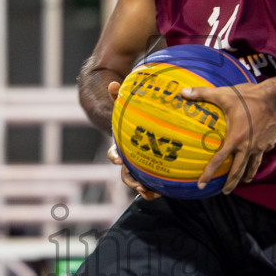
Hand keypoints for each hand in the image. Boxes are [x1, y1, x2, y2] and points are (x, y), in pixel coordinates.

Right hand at [105, 81, 160, 200]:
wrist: (146, 130)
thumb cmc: (135, 119)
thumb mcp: (127, 108)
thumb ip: (120, 98)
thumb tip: (113, 83)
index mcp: (122, 147)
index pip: (114, 153)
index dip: (115, 157)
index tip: (119, 159)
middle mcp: (129, 160)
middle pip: (125, 174)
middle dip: (131, 181)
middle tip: (140, 184)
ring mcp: (139, 168)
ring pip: (137, 183)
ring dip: (142, 189)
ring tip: (150, 192)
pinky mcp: (151, 173)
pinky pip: (150, 185)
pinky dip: (154, 190)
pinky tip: (161, 192)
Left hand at [184, 80, 275, 193]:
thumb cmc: (249, 96)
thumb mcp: (224, 94)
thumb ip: (202, 94)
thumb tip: (182, 92)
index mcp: (235, 139)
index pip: (218, 161)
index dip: (208, 174)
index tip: (201, 185)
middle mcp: (247, 147)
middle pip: (238, 171)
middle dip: (230, 183)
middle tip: (225, 192)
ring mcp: (260, 146)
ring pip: (252, 166)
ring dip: (247, 175)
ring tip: (244, 181)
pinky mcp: (269, 142)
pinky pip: (262, 153)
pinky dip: (258, 157)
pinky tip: (257, 157)